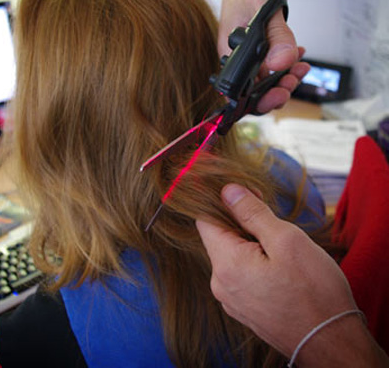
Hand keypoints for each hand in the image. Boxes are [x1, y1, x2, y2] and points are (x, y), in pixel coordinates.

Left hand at [196, 184, 357, 357]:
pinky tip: (279, 267)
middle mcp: (221, 284)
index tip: (249, 196)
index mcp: (226, 264)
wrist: (333, 345)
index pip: (204, 220)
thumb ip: (251, 212)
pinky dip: (253, 262)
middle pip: (218, 238)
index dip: (224, 202)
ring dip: (250, 243)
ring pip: (231, 255)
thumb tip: (226, 190)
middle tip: (272, 222)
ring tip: (280, 248)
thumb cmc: (314, 292)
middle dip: (241, 223)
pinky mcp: (244, 308)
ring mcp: (231, 299)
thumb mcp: (285, 239)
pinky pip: (240, 274)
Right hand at [219, 0, 306, 112]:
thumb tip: (280, 65)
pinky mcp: (260, 41)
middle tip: (296, 77)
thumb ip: (274, 37)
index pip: (239, 91)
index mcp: (228, 52)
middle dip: (278, 88)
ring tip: (301, 66)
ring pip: (266, 76)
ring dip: (286, 76)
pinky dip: (287, 62)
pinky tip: (298, 55)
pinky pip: (272, 61)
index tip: (280, 94)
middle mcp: (236, 55)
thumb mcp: (263, 6)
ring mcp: (249, 49)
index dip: (259, 99)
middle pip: (254, 88)